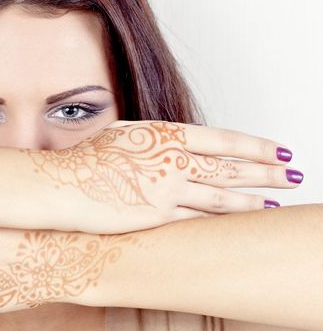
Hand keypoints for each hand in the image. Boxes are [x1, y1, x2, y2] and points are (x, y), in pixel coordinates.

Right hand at [28, 120, 302, 232]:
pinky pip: (199, 218)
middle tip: (292, 174)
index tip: (278, 150)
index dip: (255, 145)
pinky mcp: (157, 216)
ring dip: (253, 199)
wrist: (63, 185)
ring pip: (221, 195)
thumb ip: (157, 140)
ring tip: (275, 201)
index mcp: (164, 134)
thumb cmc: (87, 159)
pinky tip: (240, 221)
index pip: (222, 139)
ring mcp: (167, 189)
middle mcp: (171, 159)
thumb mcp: (125, 136)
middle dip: (266, 171)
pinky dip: (224, 219)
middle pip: (230, 166)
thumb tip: (180, 146)